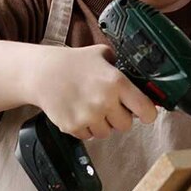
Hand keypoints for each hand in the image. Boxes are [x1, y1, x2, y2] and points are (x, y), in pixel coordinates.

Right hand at [21, 44, 157, 139]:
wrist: (42, 73)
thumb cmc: (73, 62)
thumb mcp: (102, 54)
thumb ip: (121, 67)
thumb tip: (141, 80)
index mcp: (116, 82)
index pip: (146, 110)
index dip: (147, 113)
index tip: (145, 112)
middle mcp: (104, 101)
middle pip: (126, 125)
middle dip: (120, 117)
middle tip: (110, 106)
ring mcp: (88, 116)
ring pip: (106, 133)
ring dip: (102, 124)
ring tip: (91, 107)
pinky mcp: (73, 127)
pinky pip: (88, 136)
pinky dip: (85, 128)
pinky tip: (79, 111)